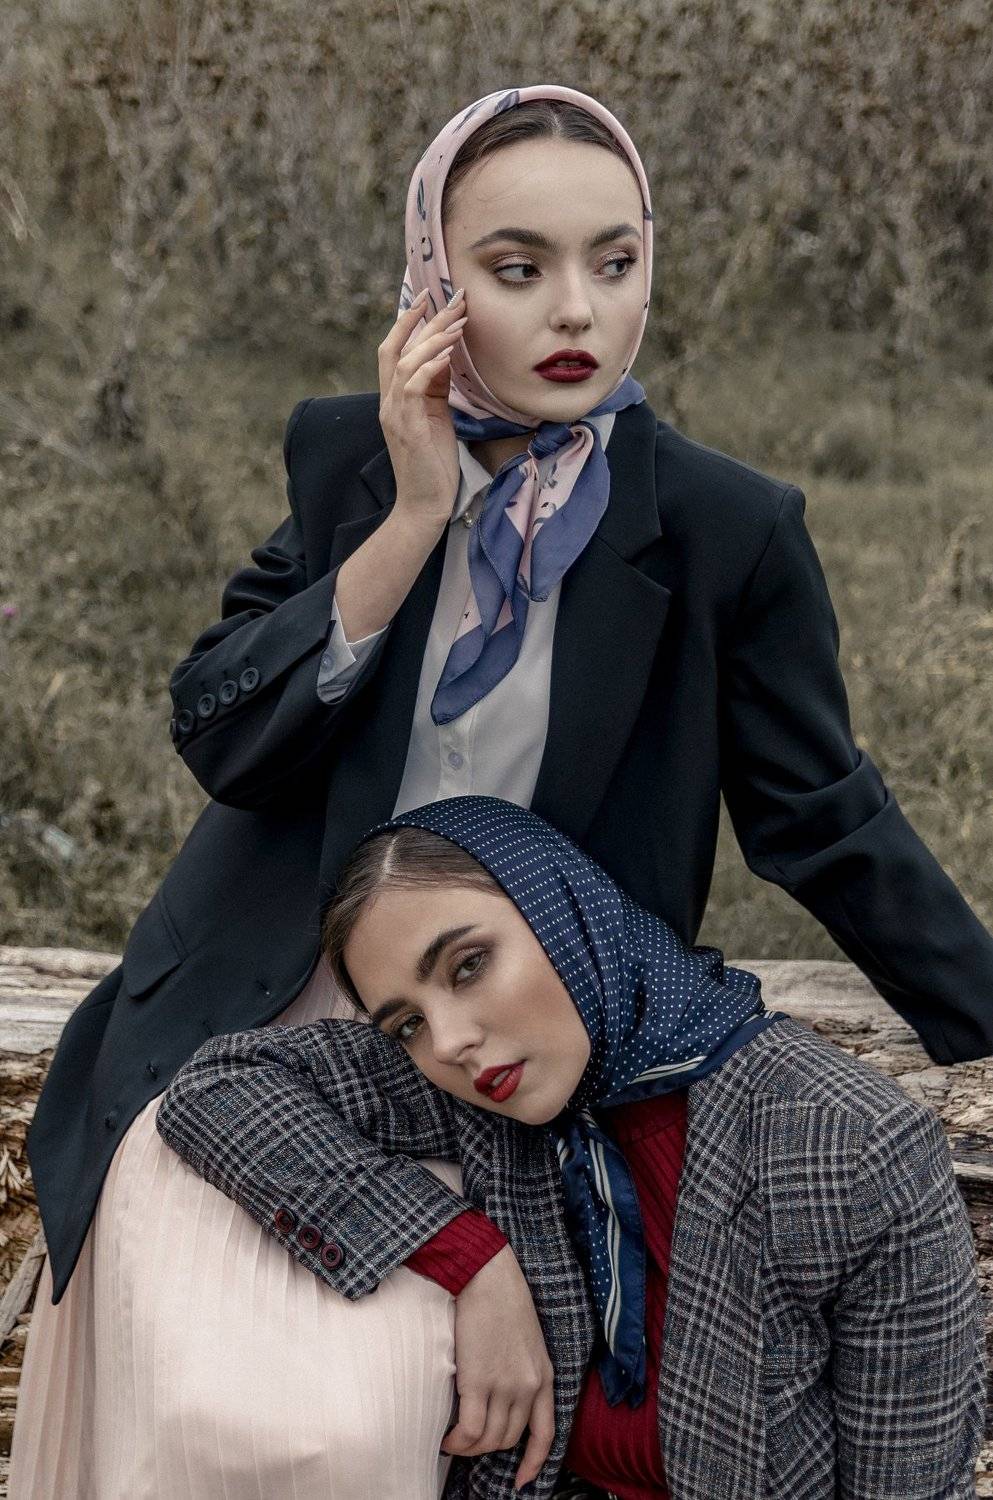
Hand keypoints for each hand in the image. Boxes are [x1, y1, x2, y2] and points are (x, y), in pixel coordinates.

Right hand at [377, 287, 466, 527]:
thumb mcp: (437, 416)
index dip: (410, 321)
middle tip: (449, 297)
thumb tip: (447, 355)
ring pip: (404, 361)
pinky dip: (429, 365)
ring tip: (458, 321)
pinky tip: (448, 353)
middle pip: (396, 347)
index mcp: (394, 398)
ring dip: (432, 338)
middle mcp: (388, 401)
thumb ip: (436, 386)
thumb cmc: (433, 462)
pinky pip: (412, 386)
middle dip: (422, 319)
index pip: (395, 350)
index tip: (432, 298)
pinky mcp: (406, 427)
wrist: (425, 504)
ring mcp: (394, 414)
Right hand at [441, 1244, 555, 1492]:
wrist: (488, 1276)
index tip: (522, 1481)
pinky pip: (468, 1430)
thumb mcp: (527, 1340)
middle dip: (486, 1448)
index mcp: (544, 1375)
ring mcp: (504, 1385)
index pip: (546, 1433)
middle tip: (467, 1442)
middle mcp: (528, 1386)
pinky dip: (456, 1441)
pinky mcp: (478, 1381)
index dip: (534, 1463)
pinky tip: (445, 1437)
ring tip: (452, 1440)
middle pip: (508, 1439)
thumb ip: (522, 1370)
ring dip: (468, 1448)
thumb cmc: (502, 1300)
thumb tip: (502, 1398)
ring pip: (487, 1439)